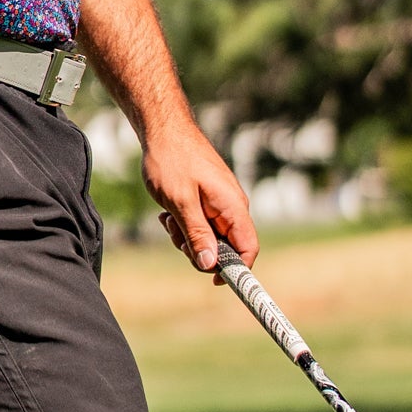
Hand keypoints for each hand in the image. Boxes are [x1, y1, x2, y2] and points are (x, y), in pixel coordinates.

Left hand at [142, 117, 258, 276]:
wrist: (163, 130)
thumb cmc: (172, 161)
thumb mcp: (181, 202)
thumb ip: (197, 235)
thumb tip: (211, 266)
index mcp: (233, 207)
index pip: (249, 249)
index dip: (236, 270)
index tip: (214, 281)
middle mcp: (232, 207)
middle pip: (226, 248)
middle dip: (200, 250)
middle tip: (176, 233)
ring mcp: (220, 204)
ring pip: (209, 238)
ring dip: (187, 237)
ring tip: (169, 218)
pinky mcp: (208, 201)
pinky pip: (201, 225)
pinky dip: (184, 225)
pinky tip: (168, 213)